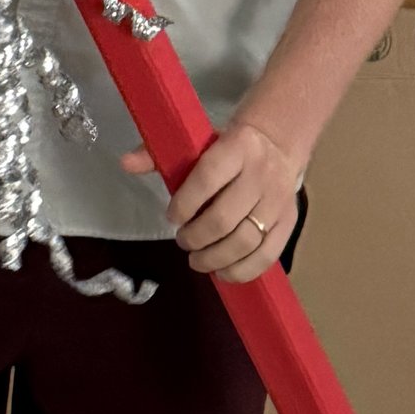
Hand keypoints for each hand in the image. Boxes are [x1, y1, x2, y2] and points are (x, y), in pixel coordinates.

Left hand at [124, 118, 302, 284]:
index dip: (186, 202)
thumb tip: (125, 163)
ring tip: (196, 260)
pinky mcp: (289, 222)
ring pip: (246, 241)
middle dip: (196, 237)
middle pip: (225, 217)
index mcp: (237, 147)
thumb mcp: (196, 141)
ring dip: (215, 258)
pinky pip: (267, 255)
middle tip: (182, 241)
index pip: (209, 177)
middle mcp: (261, 174)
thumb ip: (159, 153)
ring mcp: (278, 201)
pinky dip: (242, 270)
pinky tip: (221, 272)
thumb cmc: (227, 147)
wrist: (277, 144)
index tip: (171, 216)